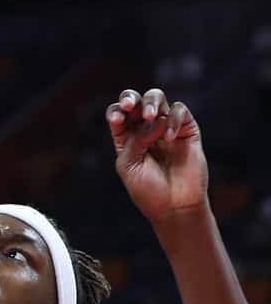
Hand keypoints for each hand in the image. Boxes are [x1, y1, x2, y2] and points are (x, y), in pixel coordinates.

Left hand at [107, 88, 208, 222]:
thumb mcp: (129, 165)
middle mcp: (144, 129)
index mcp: (125, 137)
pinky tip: (168, 137)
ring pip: (158, 99)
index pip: (118, 114)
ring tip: (150, 116)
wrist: (174, 206)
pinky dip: (173, 119)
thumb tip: (154, 120)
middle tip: (130, 105)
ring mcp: (165, 127)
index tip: (117, 119)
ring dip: (151, 102)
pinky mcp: (187, 130)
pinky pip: (180, 111)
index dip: (116, 111)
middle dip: (131, 97)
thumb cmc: (147, 189)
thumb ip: (135, 141)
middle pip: (136, 101)